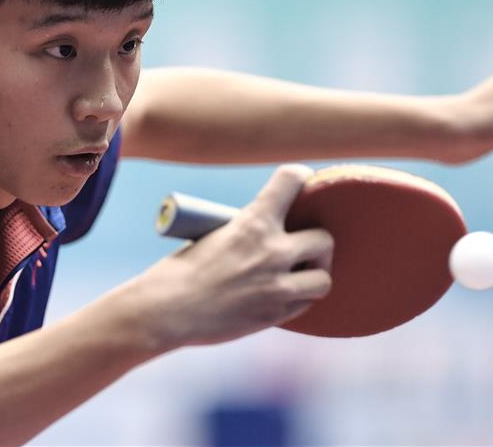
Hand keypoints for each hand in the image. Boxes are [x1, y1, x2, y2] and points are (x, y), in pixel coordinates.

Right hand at [127, 164, 333, 349]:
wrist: (167, 310)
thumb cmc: (183, 270)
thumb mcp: (216, 235)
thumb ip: (249, 231)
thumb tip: (272, 230)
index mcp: (253, 222)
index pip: (292, 180)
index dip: (300, 177)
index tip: (300, 184)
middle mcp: (273, 251)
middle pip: (324, 239)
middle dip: (317, 243)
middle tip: (302, 248)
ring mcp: (277, 286)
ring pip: (324, 279)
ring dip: (314, 276)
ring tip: (299, 276)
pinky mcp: (275, 315)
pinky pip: (306, 304)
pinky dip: (298, 299)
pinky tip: (281, 296)